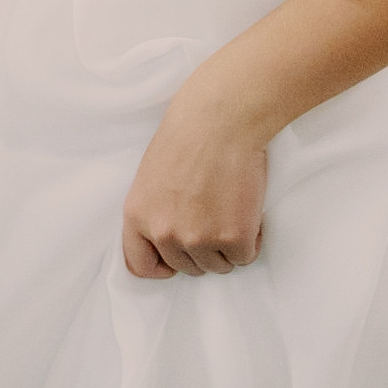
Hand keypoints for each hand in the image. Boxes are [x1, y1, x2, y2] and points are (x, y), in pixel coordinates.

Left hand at [120, 93, 269, 278]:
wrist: (220, 120)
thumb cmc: (187, 138)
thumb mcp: (151, 178)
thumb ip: (155, 211)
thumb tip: (169, 239)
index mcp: (137, 217)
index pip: (140, 266)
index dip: (161, 266)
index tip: (175, 260)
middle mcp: (164, 233)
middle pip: (187, 267)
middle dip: (202, 250)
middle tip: (214, 217)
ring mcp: (199, 239)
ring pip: (218, 266)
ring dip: (227, 246)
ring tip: (229, 209)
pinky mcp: (234, 239)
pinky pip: (245, 257)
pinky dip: (251, 240)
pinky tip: (246, 210)